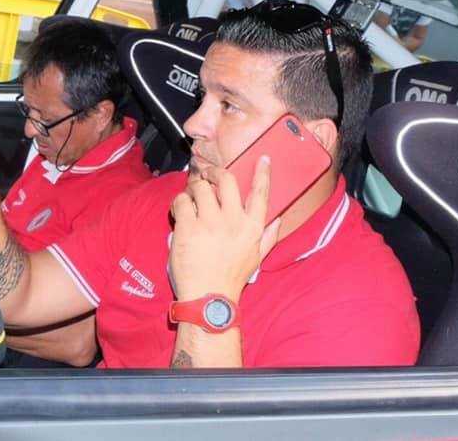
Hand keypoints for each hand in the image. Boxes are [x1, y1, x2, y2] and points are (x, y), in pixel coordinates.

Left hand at [169, 156, 280, 301]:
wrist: (208, 298)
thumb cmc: (230, 279)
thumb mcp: (256, 258)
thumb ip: (269, 236)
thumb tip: (279, 219)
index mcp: (252, 227)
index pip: (261, 193)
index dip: (262, 173)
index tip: (262, 159)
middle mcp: (233, 221)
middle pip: (226, 180)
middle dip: (214, 171)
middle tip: (206, 173)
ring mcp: (210, 223)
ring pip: (201, 187)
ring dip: (193, 188)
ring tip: (189, 197)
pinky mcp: (188, 227)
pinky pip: (182, 201)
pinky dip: (178, 202)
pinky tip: (178, 211)